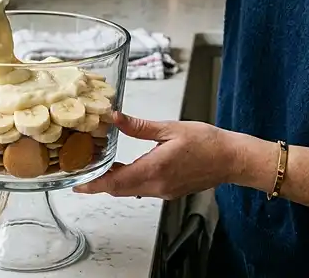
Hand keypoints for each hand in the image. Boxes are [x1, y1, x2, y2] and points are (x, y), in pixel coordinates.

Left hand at [74, 112, 240, 199]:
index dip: (93, 184)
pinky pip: (141, 189)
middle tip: (79, 173)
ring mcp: (163, 191)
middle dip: (97, 183)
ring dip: (111, 182)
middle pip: (118, 190)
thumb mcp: (170, 128)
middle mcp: (157, 186)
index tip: (76, 183)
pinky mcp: (169, 191)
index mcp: (154, 170)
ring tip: (95, 168)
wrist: (232, 159)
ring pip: (128, 191)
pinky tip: (121, 168)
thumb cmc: (207, 142)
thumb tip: (114, 117)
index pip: (115, 182)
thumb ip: (138, 126)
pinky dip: (126, 181)